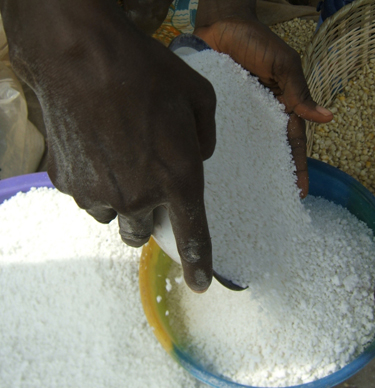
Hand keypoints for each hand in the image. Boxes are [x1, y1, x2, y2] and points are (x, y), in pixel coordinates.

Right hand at [3, 0, 215, 291]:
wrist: (82, 55)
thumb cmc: (146, 72)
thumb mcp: (199, 98)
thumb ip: (206, 137)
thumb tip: (199, 155)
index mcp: (179, 178)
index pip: (193, 234)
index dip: (199, 263)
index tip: (199, 284)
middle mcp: (138, 196)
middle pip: (142, 233)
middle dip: (148, 218)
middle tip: (147, 185)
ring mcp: (98, 193)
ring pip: (112, 217)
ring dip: (120, 200)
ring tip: (119, 161)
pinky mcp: (68, 182)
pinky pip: (86, 195)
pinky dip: (94, 181)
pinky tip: (96, 149)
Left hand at [194, 0, 332, 196]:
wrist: (221, 22)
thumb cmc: (255, 40)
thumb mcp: (283, 64)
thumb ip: (299, 91)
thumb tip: (327, 118)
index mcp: (282, 104)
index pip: (294, 142)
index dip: (298, 166)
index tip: (300, 192)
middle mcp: (262, 114)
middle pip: (272, 150)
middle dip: (276, 175)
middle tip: (275, 203)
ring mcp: (240, 113)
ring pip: (249, 147)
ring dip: (251, 169)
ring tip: (247, 195)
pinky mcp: (220, 110)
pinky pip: (223, 134)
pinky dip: (224, 151)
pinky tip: (219, 170)